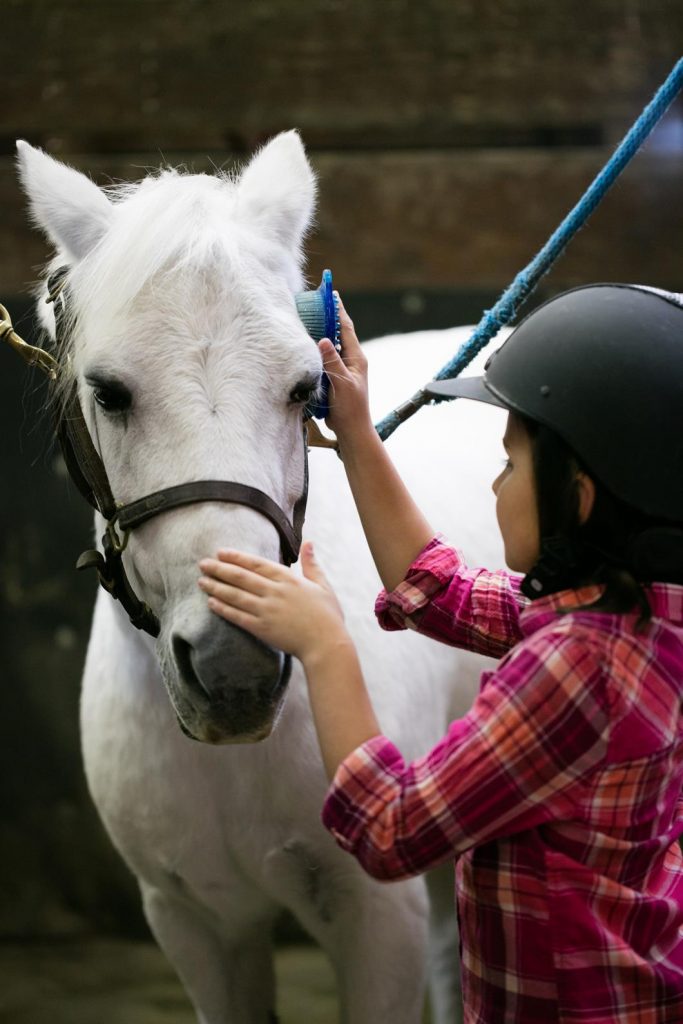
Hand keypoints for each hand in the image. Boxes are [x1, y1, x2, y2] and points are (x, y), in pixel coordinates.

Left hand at [198, 542, 348, 663]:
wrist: (327, 644)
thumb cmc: (328, 615)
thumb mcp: (323, 585)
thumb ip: (311, 564)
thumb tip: (309, 542)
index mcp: (289, 579)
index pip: (257, 564)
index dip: (237, 557)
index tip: (220, 552)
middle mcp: (275, 592)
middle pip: (241, 577)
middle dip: (220, 569)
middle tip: (202, 564)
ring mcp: (267, 610)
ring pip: (236, 595)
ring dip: (216, 587)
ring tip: (201, 581)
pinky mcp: (262, 628)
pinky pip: (238, 616)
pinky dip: (223, 609)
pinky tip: (211, 603)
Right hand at [320, 294, 372, 441]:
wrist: (351, 430)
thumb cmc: (350, 408)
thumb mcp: (342, 383)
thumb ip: (332, 361)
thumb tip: (324, 339)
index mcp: (356, 358)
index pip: (346, 328)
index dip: (339, 310)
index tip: (332, 294)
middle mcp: (350, 360)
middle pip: (339, 333)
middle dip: (329, 317)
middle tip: (317, 302)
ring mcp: (343, 369)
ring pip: (332, 345)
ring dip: (322, 332)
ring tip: (310, 318)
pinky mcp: (335, 378)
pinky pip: (326, 358)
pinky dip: (318, 349)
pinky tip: (307, 345)